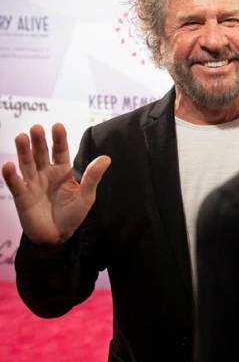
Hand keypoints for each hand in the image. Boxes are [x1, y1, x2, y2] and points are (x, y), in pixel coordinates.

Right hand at [1, 123, 109, 245]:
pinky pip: (16, 184)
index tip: (57, 125)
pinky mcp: (23, 197)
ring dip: (23, 151)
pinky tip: (8, 165)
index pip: (60, 151)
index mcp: (62, 171)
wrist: (57, 236)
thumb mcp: (86, 195)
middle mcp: (46, 174)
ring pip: (27, 164)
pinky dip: (11, 175)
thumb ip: (92, 176)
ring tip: (21, 137)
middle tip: (36, 127)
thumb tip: (106, 158)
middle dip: (39, 141)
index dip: (59, 139)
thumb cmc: (72, 214)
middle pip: (41, 154)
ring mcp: (33, 184)